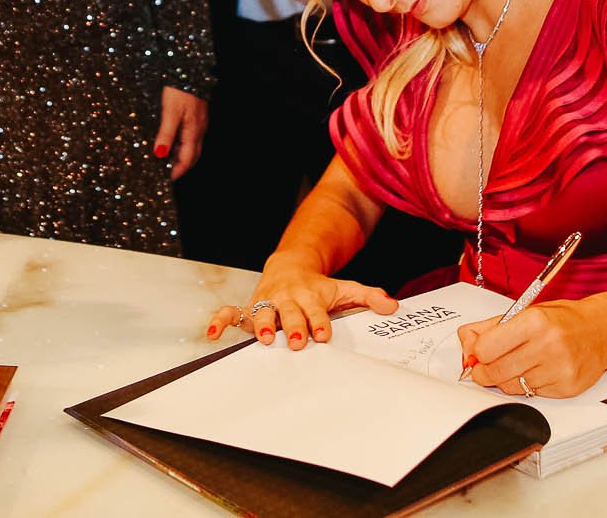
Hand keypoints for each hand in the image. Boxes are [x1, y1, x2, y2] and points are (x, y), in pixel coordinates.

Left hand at [155, 86, 207, 178]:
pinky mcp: (196, 115)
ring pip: (192, 145)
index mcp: (193, 132)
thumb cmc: (180, 91)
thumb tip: (160, 154)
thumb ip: (165, 134)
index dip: (178, 170)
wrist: (190, 69)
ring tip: (166, 157)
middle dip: (181, 165)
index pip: (187, 159)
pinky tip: (172, 138)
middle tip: (167, 171)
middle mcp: (199, 130)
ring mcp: (199, 122)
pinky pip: (190, 135)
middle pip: (192, 155)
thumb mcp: (170, 113)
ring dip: (180, 154)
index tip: (168, 178)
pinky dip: (181, 142)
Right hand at [206, 252, 396, 349]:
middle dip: (292, 325)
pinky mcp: (248, 307)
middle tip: (296, 340)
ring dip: (260, 324)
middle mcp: (286, 298)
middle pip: (288, 312)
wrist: (291, 266)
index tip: (324, 334)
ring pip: (260, 311)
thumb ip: (368, 296)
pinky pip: (230, 312)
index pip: (316, 309)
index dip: (319, 321)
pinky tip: (213, 334)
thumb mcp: (345, 288)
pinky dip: (220, 321)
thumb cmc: (319, 287)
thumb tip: (393, 306)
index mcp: (309, 295)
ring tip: (263, 339)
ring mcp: (265, 302)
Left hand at [458, 300, 606, 398]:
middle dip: (484, 372)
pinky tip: (538, 371)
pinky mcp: (566, 388)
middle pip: (495, 372)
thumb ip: (490, 327)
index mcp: (534, 321)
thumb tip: (466, 343)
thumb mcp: (525, 312)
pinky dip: (528, 386)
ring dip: (508, 379)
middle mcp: (547, 345)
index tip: (476, 354)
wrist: (602, 331)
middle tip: (485, 367)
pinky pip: (532, 395)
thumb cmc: (563, 320)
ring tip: (519, 364)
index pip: (486, 348)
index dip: (476, 354)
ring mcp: (558, 369)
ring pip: (512, 387)